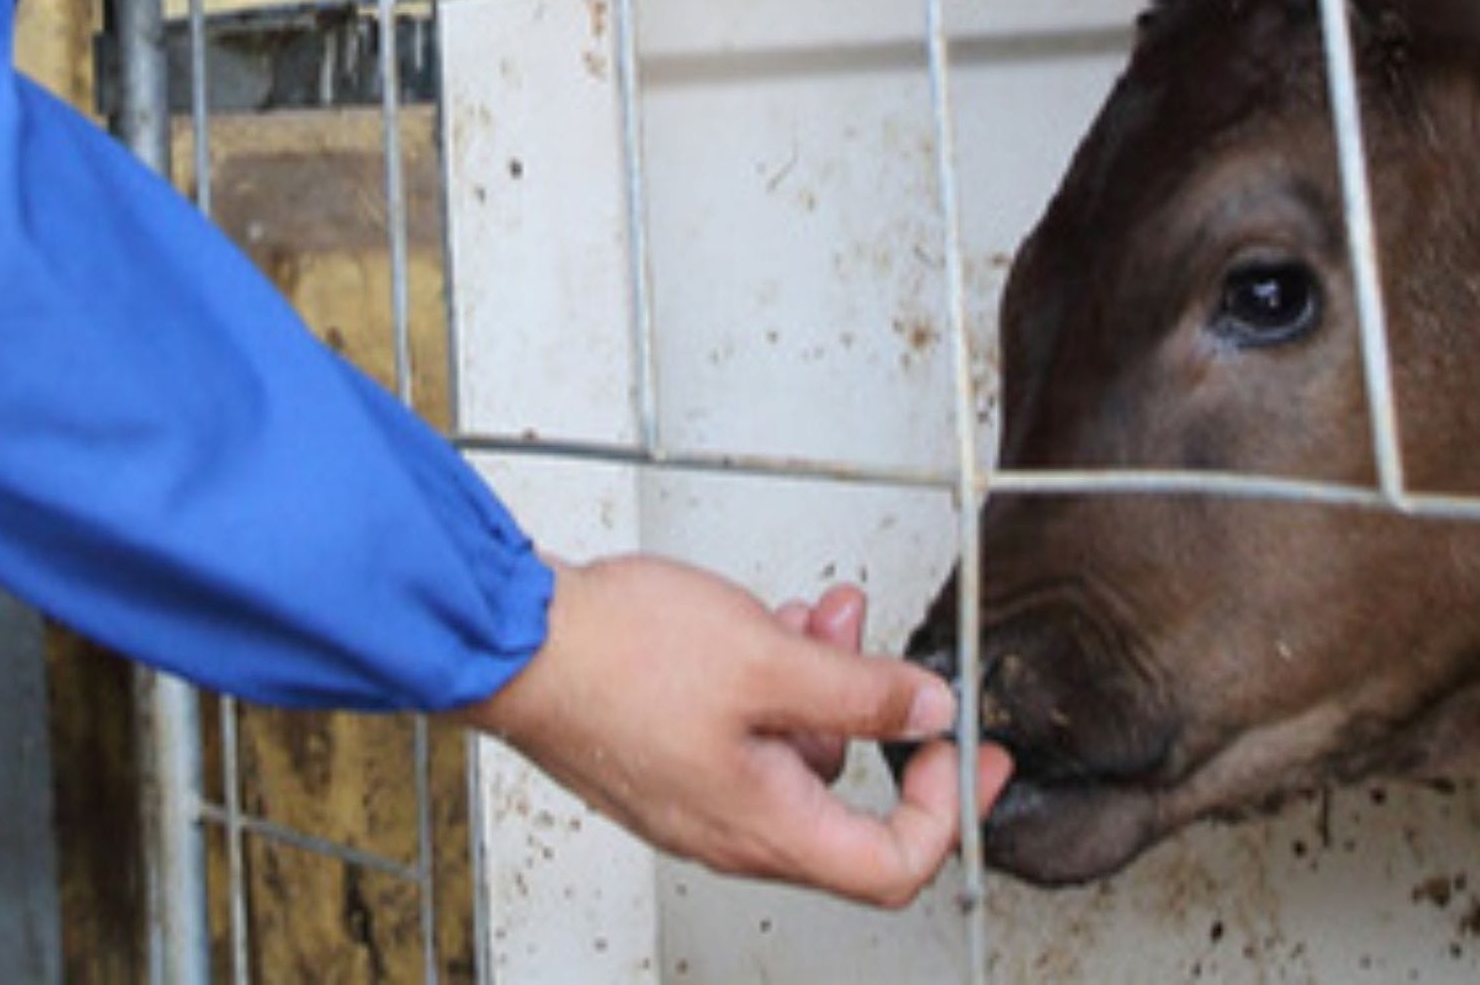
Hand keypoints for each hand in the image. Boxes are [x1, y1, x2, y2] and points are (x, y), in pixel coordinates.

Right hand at [464, 556, 1007, 907]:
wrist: (511, 641)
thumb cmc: (615, 657)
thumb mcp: (768, 659)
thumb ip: (861, 692)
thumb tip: (930, 710)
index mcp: (764, 826)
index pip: (894, 866)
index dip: (949, 813)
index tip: (967, 752)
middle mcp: (730, 828)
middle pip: (845, 803)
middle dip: (878, 714)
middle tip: (893, 656)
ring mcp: (695, 796)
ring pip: (794, 753)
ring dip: (824, 680)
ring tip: (822, 613)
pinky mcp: (668, 759)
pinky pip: (748, 733)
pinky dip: (774, 679)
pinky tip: (767, 623)